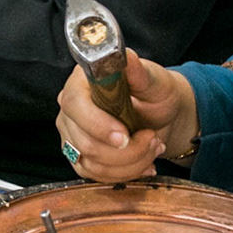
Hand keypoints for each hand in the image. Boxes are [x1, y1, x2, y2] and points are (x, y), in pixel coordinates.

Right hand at [54, 49, 196, 181]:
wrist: (162, 116)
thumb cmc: (156, 93)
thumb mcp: (155, 81)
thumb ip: (140, 72)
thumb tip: (127, 57)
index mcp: (81, 82)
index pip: (73, 104)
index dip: (97, 124)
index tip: (124, 136)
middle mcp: (71, 109)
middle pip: (84, 142)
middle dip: (126, 149)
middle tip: (153, 138)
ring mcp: (72, 135)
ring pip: (92, 163)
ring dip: (130, 162)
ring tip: (153, 147)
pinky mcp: (81, 157)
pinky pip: (96, 175)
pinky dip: (126, 173)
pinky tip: (144, 162)